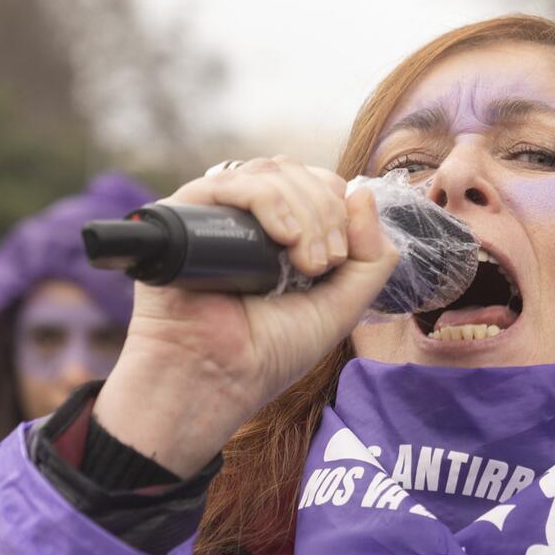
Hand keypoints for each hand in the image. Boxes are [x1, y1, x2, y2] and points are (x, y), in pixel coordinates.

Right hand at [92, 156, 398, 475]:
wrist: (215, 381)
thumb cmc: (269, 353)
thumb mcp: (341, 306)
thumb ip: (371, 258)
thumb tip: (363, 192)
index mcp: (281, 233)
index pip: (318, 185)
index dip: (338, 208)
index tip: (338, 259)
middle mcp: (247, 218)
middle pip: (297, 173)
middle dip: (325, 213)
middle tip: (321, 265)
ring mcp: (215, 213)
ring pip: (271, 173)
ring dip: (305, 211)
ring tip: (305, 263)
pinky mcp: (183, 214)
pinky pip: (231, 183)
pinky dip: (268, 200)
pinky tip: (283, 238)